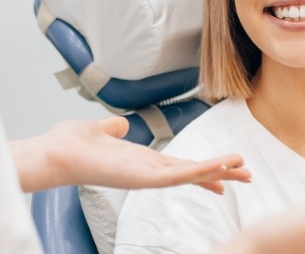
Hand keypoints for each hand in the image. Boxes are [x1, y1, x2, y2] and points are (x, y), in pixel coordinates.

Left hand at [11, 117, 250, 192]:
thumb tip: (120, 124)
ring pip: (190, 175)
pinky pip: (178, 176)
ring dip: (218, 171)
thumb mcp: (100, 130)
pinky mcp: (143, 179)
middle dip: (221, 173)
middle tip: (248, 175)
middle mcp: (147, 171)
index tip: (226, 171)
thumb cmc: (71, 144)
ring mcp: (147, 177)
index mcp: (141, 160)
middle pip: (193, 172)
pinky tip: (219, 168)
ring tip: (244, 170)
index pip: (180, 165)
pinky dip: (200, 172)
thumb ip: (113, 128)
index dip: (204, 167)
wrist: (55, 152)